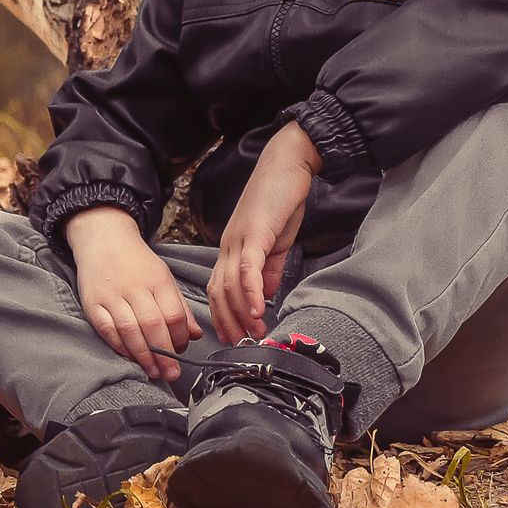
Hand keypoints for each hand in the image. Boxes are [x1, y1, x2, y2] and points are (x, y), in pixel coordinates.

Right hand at [63, 206, 200, 382]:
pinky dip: (120, 347)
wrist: (103, 238)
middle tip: (172, 373)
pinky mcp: (93, 304)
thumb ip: (180, 307)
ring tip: (153, 372)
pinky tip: (130, 357)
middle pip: (153, 326)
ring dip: (144, 356)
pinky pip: (108, 330)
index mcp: (158, 280)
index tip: (182, 351)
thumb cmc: (137, 262)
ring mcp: (112, 296)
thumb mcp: (164, 277)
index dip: (180, 338)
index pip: (174, 315)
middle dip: (164, 355)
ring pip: (130, 331)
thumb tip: (195, 335)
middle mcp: (135, 288)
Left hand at [209, 121, 318, 342]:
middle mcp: (229, 245)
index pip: (218, 288)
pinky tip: (258, 309)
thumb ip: (269, 268)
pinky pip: (248, 267)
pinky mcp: (255, 232)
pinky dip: (250, 291)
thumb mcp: (275, 240)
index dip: (223, 315)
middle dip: (230, 321)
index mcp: (232, 248)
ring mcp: (239, 238)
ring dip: (241, 312)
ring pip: (230, 284)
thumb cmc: (282, 199)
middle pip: (219, 291)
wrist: (288, 164)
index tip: (234, 337)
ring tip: (254, 333)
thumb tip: (264, 294)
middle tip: (244, 343)